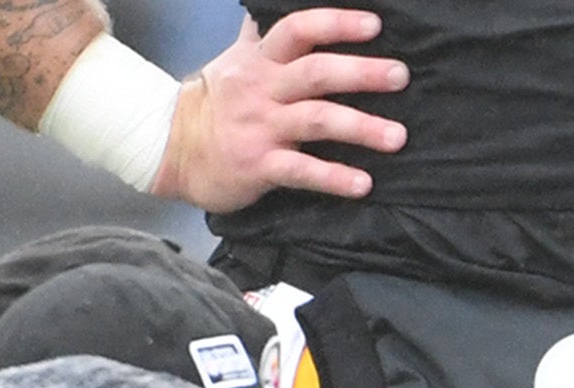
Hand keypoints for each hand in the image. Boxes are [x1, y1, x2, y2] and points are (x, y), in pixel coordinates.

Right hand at [156, 11, 408, 211]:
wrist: (173, 147)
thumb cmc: (218, 102)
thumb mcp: (237, 60)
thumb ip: (264, 35)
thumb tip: (274, 4)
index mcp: (261, 59)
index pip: (299, 30)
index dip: (336, 24)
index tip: (375, 24)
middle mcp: (263, 88)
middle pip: (316, 73)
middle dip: (361, 73)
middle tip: (400, 75)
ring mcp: (262, 127)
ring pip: (316, 120)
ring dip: (361, 128)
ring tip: (398, 137)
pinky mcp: (261, 166)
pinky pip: (302, 172)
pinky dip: (334, 177)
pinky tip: (364, 184)